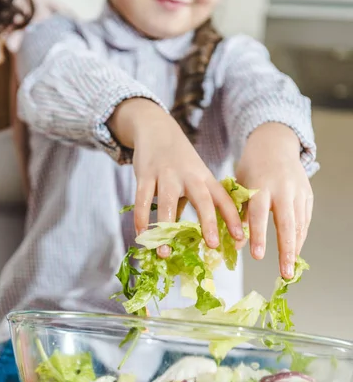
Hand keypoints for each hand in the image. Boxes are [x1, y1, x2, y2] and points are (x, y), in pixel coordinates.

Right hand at [108, 98, 244, 255]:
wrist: (157, 129)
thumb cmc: (179, 161)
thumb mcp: (193, 177)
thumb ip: (193, 203)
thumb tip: (193, 236)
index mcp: (205, 179)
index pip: (224, 199)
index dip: (233, 219)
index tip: (241, 239)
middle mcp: (189, 176)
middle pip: (202, 200)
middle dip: (208, 222)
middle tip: (211, 245)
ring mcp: (167, 175)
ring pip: (168, 202)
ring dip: (166, 228)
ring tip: (164, 252)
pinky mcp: (146, 174)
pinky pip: (142, 199)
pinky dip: (141, 218)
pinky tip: (141, 235)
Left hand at [236, 123, 313, 278]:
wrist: (274, 144)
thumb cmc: (251, 169)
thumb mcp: (240, 187)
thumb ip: (238, 214)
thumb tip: (235, 246)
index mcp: (260, 186)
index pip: (259, 215)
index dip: (259, 236)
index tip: (257, 256)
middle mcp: (282, 189)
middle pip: (286, 223)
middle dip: (285, 250)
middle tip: (284, 273)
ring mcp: (298, 191)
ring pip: (299, 224)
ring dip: (295, 248)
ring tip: (289, 269)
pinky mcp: (307, 194)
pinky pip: (305, 220)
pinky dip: (300, 237)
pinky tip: (294, 252)